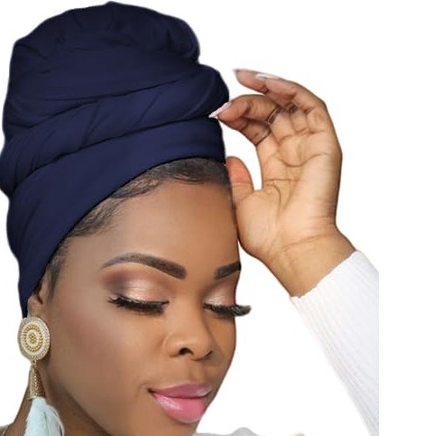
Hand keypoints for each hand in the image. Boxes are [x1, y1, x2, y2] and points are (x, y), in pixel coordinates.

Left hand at [212, 69, 354, 294]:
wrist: (291, 250)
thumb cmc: (269, 236)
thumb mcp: (241, 203)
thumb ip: (237, 178)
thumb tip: (230, 158)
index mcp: (277, 168)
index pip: (258, 130)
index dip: (238, 116)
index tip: (215, 112)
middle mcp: (294, 155)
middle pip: (271, 114)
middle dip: (246, 102)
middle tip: (223, 102)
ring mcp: (310, 148)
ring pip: (290, 105)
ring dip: (266, 89)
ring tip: (242, 80)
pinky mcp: (325, 145)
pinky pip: (312, 107)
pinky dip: (292, 91)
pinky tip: (268, 84)